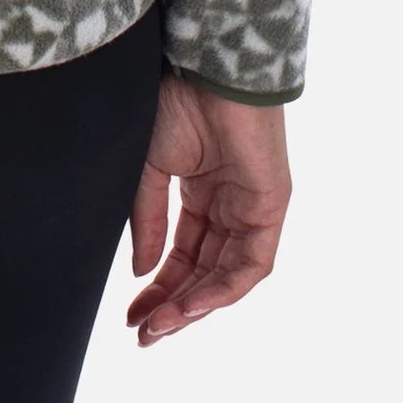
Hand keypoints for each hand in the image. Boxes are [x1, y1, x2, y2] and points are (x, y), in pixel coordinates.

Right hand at [126, 72, 291, 345]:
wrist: (203, 68)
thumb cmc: (174, 100)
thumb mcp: (148, 167)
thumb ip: (146, 220)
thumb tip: (142, 271)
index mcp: (198, 192)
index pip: (180, 254)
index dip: (157, 287)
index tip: (132, 315)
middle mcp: (227, 205)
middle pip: (203, 272)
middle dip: (173, 306)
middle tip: (144, 334)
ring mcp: (251, 208)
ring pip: (226, 275)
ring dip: (194, 305)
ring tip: (162, 325)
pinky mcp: (270, 207)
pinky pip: (250, 264)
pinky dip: (222, 289)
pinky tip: (191, 304)